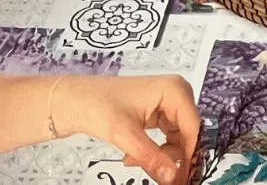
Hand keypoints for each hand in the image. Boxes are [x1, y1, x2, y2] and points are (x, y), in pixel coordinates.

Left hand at [54, 74, 200, 184]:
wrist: (73, 100)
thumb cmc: (97, 104)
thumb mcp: (125, 134)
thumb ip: (151, 157)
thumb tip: (173, 176)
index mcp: (174, 90)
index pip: (193, 128)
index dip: (189, 156)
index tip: (182, 178)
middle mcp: (175, 93)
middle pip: (187, 133)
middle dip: (173, 157)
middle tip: (162, 177)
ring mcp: (167, 102)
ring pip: (178, 138)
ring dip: (161, 155)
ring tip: (135, 161)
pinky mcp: (158, 112)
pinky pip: (167, 136)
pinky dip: (154, 149)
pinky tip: (134, 156)